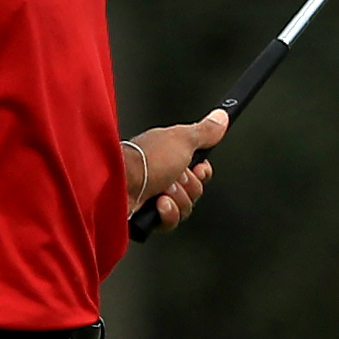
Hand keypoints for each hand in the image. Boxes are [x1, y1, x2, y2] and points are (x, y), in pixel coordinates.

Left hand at [125, 109, 228, 229]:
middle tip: (175, 177)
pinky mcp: (145, 217)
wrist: (118, 185)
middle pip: (193, 190)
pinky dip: (166, 213)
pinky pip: (169, 222)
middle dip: (188, 186)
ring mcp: (151, 197)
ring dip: (177, 199)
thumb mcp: (183, 139)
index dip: (202, 172)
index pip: (197, 168)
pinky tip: (156, 204)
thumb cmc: (145, 159)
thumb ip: (205, 131)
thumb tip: (221, 117)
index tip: (200, 168)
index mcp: (167, 154)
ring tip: (162, 190)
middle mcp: (159, 175)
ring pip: (184, 207)